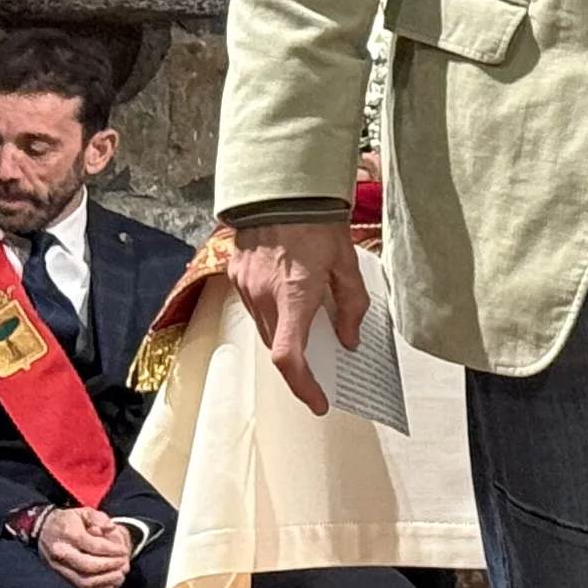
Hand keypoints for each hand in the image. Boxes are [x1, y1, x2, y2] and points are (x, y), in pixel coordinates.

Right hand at [36, 506, 134, 587]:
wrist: (42, 530)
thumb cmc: (68, 521)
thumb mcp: (83, 512)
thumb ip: (99, 518)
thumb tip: (111, 528)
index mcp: (69, 535)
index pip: (93, 547)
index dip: (112, 551)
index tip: (124, 551)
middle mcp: (61, 553)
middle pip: (88, 566)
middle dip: (110, 566)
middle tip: (124, 563)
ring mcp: (59, 567)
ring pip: (83, 582)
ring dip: (105, 581)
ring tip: (120, 576)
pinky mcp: (61, 577)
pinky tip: (111, 587)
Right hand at [232, 217, 369, 415]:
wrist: (280, 187)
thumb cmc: (317, 221)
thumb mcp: (347, 263)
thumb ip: (351, 306)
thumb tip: (349, 339)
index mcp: (294, 295)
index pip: (291, 357)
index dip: (304, 387)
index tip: (319, 400)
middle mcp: (264, 295)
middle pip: (279, 348)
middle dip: (300, 363)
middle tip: (324, 365)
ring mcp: (245, 285)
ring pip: (265, 329)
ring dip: (286, 335)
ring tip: (310, 326)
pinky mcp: (236, 274)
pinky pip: (254, 307)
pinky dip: (273, 313)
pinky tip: (290, 300)